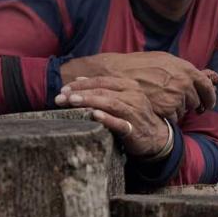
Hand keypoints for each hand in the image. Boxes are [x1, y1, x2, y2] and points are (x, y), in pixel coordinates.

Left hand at [53, 77, 168, 157]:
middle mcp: (133, 96)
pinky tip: (95, 115)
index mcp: (129, 86)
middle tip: (61, 97)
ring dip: (90, 102)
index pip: (102, 81)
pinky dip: (107, 119)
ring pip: (111, 103)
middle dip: (80, 93)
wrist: (156, 136)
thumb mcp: (121, 98)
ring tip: (73, 102)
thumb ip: (102, 88)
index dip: (82, 84)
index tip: (64, 89)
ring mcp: (135, 112)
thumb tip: (79, 79)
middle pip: (104, 91)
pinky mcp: (134, 129)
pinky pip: (120, 123)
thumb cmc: (134, 115)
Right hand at [60, 52, 217, 119]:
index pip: (207, 85)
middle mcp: (184, 82)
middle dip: (193, 105)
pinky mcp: (166, 109)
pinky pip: (174, 118)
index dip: (210, 96)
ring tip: (163, 103)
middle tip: (188, 107)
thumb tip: (214, 77)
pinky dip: (168, 117)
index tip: (209, 103)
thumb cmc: (140, 66)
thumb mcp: (166, 61)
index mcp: (186, 68)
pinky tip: (157, 109)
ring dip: (177, 110)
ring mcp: (176, 96)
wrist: (117, 74)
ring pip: (184, 110)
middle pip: (197, 100)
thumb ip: (189, 71)